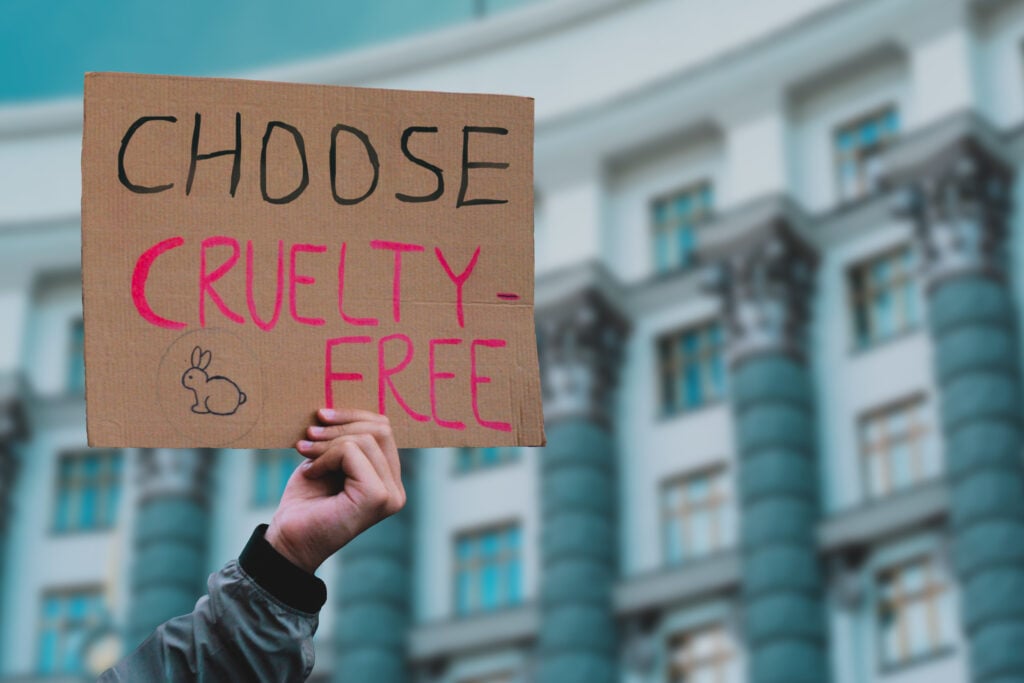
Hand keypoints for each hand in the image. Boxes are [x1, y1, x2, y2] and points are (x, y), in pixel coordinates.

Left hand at [264, 408, 405, 572]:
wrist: (287, 540)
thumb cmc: (305, 503)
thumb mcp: (328, 461)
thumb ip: (346, 439)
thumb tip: (343, 407)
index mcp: (389, 479)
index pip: (384, 430)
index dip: (352, 417)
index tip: (319, 419)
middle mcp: (396, 489)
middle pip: (381, 429)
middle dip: (341, 425)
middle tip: (309, 433)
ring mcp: (390, 495)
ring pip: (366, 439)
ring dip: (328, 442)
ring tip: (305, 452)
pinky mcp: (377, 497)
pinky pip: (353, 452)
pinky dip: (326, 456)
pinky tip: (311, 472)